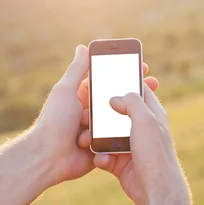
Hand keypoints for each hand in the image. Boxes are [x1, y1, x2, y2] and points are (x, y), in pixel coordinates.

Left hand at [36, 45, 158, 186]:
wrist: (49, 157)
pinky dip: (121, 136)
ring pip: (118, 120)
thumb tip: (82, 47)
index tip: (143, 67)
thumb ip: (76, 70)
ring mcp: (94, 131)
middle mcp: (88, 113)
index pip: (106, 81)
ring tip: (145, 109)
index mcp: (81, 97)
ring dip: (127, 116)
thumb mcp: (66, 90)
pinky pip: (115, 140)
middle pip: (116, 100)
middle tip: (154, 84)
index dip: (124, 74)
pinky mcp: (99, 147)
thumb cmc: (55, 121)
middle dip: (134, 94)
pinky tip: (134, 132)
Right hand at [79, 84, 184, 204]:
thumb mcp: (146, 120)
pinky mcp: (120, 163)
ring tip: (85, 139)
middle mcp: (140, 129)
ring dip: (94, 138)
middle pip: (116, 113)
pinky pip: (103, 155)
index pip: (138, 91)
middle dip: (100, 114)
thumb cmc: (155, 154)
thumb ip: (131, 102)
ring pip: (106, 135)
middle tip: (87, 113)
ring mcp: (130, 146)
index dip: (124, 82)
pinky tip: (101, 160)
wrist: (155, 190)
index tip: (107, 78)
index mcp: (151, 114)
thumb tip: (113, 99)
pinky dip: (99, 157)